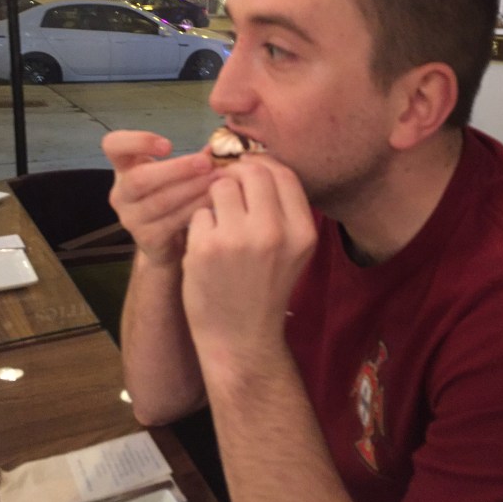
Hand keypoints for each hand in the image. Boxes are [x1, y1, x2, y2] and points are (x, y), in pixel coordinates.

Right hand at [102, 130, 215, 265]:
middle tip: (206, 163)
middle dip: (177, 169)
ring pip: (160, 202)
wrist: (165, 242)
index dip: (137, 142)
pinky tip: (213, 201)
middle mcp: (121, 193)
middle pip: (139, 178)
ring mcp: (130, 218)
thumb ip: (193, 160)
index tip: (168, 145)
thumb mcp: (175, 175)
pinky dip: (195, 209)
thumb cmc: (171, 197)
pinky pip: (172, 222)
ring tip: (217, 180)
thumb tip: (218, 149)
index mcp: (124, 167)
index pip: (113, 145)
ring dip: (192, 189)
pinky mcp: (146, 239)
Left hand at [182, 156, 315, 364]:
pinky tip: (206, 248)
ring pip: (220, 187)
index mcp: (302, 232)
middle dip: (236, 175)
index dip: (262, 165)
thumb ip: (282, 210)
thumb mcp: (292, 250)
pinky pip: (199, 213)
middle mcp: (274, 232)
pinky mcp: (206, 248)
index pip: (283, 173)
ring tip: (218, 224)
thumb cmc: (264, 288)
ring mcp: (239, 239)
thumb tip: (257, 163)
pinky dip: (200, 225)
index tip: (249, 172)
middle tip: (227, 190)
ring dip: (214, 199)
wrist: (241, 338)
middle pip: (252, 172)